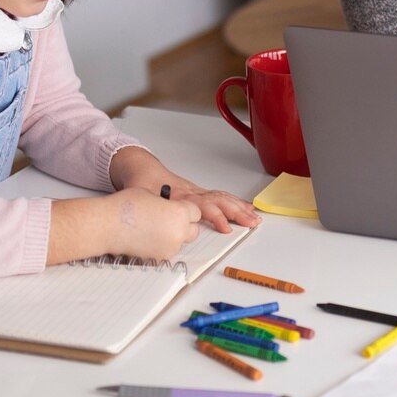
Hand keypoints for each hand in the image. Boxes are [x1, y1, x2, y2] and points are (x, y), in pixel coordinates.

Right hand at [101, 187, 202, 259]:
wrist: (108, 225)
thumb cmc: (125, 207)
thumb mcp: (151, 195)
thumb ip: (166, 203)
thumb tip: (168, 209)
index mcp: (180, 213)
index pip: (195, 213)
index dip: (185, 210)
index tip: (178, 210)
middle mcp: (178, 232)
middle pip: (192, 230)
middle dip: (183, 226)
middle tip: (168, 220)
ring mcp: (169, 247)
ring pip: (180, 242)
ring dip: (172, 237)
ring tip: (153, 229)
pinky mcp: (159, 258)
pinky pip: (167, 251)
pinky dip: (162, 246)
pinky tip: (147, 239)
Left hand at [110, 147, 260, 232]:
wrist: (142, 169)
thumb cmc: (142, 183)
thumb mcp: (142, 198)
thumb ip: (153, 211)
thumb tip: (159, 225)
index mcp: (181, 195)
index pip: (204, 206)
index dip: (216, 216)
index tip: (226, 227)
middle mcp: (193, 193)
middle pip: (220, 201)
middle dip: (238, 212)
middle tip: (251, 222)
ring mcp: (198, 192)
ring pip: (223, 198)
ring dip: (240, 208)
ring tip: (254, 218)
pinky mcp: (200, 193)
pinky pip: (222, 196)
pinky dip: (236, 202)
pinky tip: (246, 207)